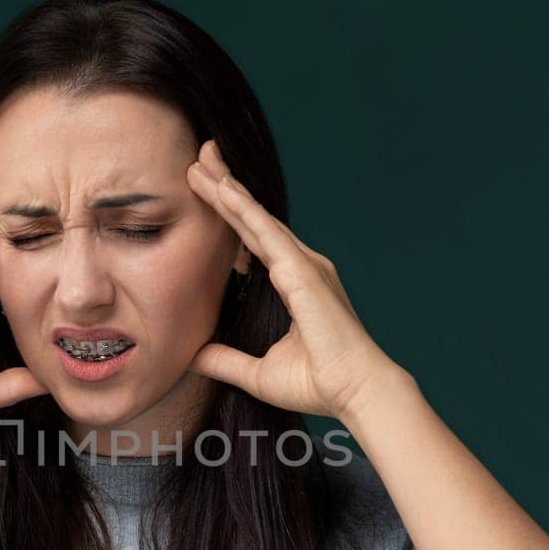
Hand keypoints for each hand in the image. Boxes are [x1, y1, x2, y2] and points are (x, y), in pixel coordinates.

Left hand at [185, 139, 405, 422]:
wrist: (355, 392)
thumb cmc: (318, 384)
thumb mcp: (257, 373)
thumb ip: (225, 361)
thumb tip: (193, 357)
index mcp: (292, 283)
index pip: (251, 241)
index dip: (228, 214)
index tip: (205, 190)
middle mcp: (299, 267)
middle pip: (253, 219)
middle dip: (225, 187)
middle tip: (198, 158)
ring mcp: (303, 265)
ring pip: (256, 218)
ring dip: (227, 189)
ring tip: (200, 162)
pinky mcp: (302, 271)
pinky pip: (267, 233)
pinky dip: (243, 210)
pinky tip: (224, 189)